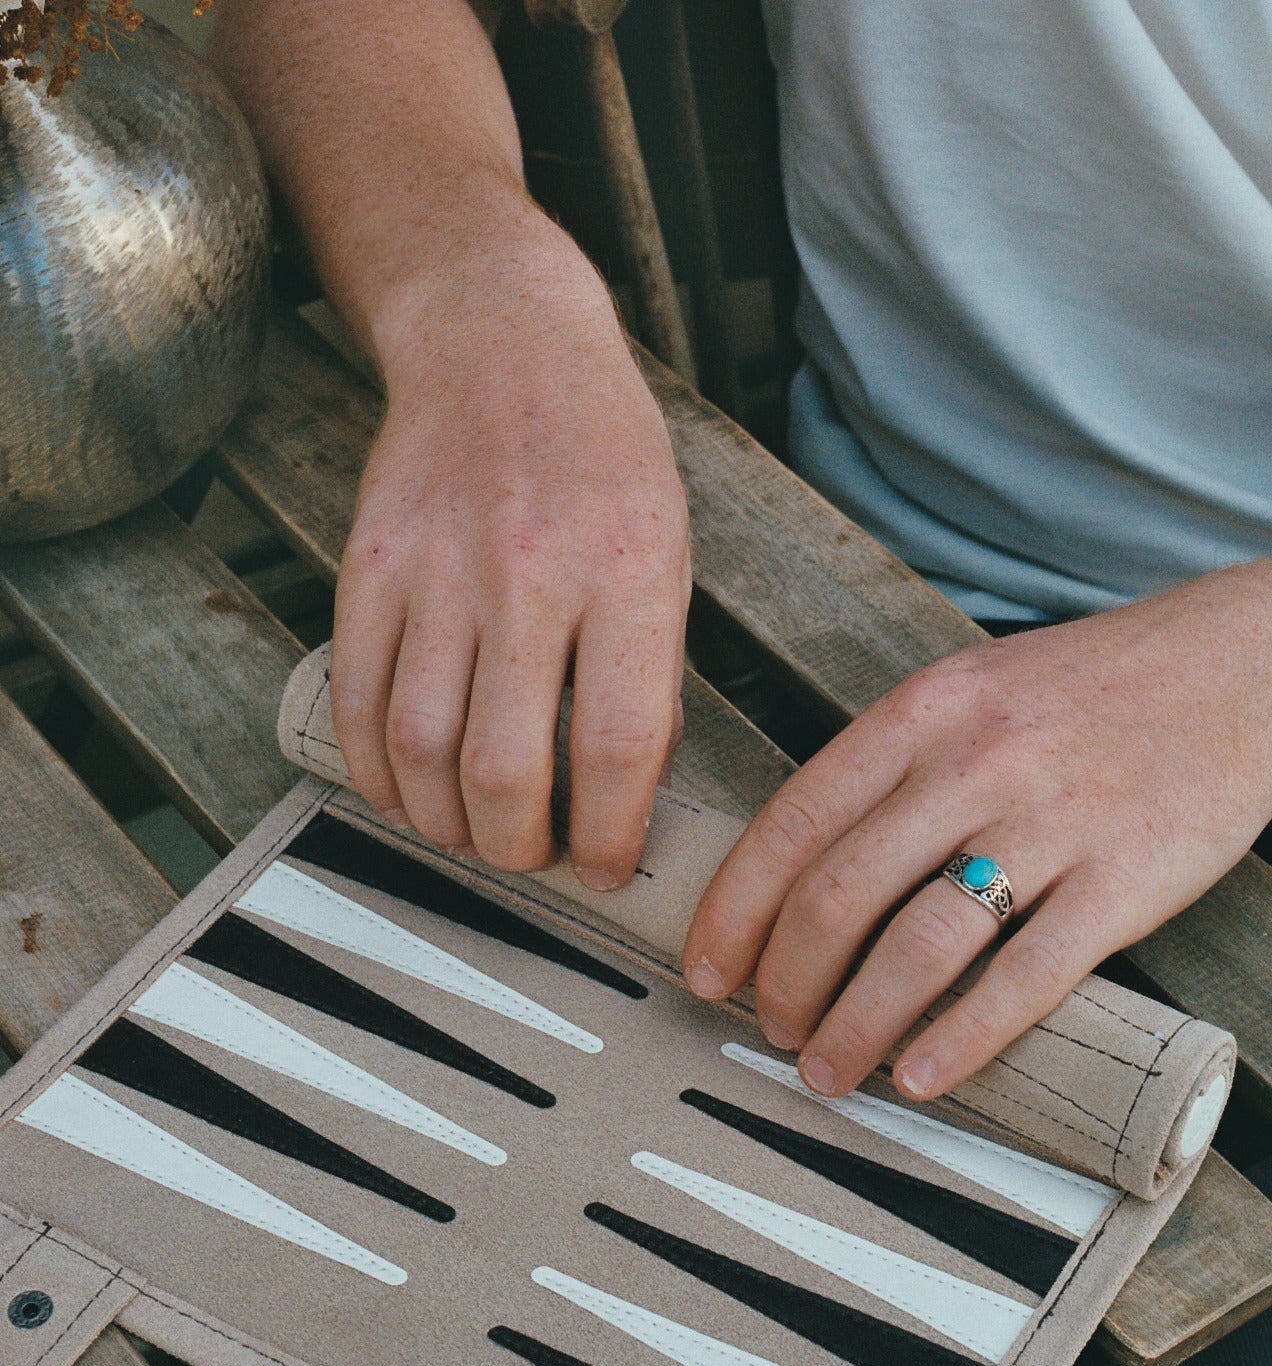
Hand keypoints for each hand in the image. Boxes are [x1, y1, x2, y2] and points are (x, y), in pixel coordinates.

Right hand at [329, 196, 690, 887]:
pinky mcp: (370, 566)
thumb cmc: (599, 454)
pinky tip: (404, 790)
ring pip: (421, 751)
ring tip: (472, 833)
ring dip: (444, 824)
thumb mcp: (667, 553)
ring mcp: (439, 570)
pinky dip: (376, 771)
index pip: (615, 749)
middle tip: (533, 855)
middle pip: (505, 771)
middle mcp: (529, 575)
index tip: (609, 864)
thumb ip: (648, 672)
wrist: (499, 343)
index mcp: (626, 574)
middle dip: (520, 850)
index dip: (611, 836)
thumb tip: (623, 794)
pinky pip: (358, 700)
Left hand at [682, 562, 1271, 1099]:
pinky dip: (960, 1037)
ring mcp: (1052, 823)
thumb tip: (803, 861)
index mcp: (924, 713)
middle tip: (770, 1028)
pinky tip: (921, 1075)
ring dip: (855, 1023)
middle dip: (785, 980)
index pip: (793, 822)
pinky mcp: (1124, 881)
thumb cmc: (1097, 688)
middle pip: (839, 894)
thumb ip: (891, 765)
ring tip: (826, 1068)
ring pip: (918, 943)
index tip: (707, 968)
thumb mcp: (972, 690)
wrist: (1241, 665)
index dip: (734, 910)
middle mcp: (976, 764)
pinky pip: (1025, 975)